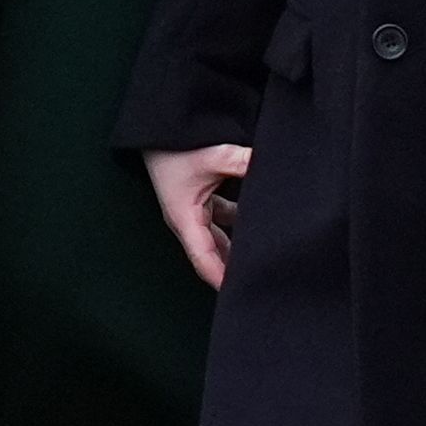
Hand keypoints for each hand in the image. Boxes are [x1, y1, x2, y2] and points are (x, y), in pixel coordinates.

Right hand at [145, 145, 252, 290]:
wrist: (159, 133)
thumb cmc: (175, 150)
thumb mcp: (211, 156)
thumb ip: (241, 162)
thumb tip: (266, 165)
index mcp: (185, 219)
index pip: (204, 258)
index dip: (220, 276)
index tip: (235, 292)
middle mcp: (189, 221)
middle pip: (213, 253)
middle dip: (232, 267)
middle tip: (257, 278)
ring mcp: (195, 212)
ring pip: (220, 237)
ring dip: (238, 245)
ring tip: (263, 253)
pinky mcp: (202, 201)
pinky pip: (223, 218)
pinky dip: (239, 220)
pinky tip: (259, 220)